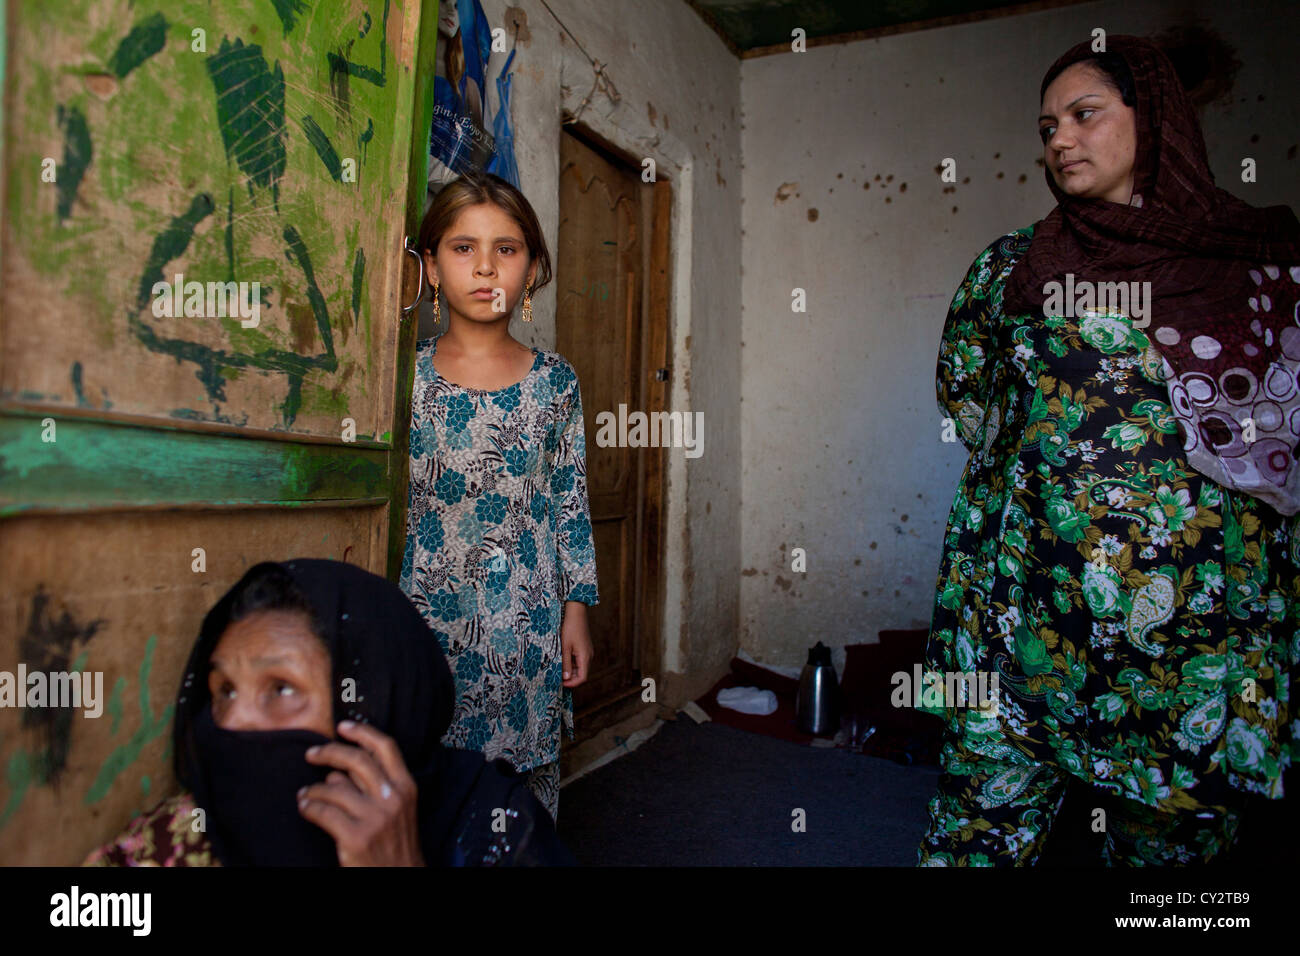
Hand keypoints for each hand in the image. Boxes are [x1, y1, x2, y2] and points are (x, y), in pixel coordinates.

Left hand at [298, 720, 424, 865]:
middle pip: (356, 760)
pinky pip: (323, 812)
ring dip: (313, 789)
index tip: (342, 727)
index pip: (385, 747)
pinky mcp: (355, 837)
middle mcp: (392, 798)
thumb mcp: (398, 809)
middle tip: (313, 754)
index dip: (362, 732)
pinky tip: (305, 808)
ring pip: (334, 787)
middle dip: (329, 752)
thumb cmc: (396, 843)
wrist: (401, 876)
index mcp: (406, 787)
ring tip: (305, 793)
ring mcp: (374, 818)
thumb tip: (339, 772)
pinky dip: (309, 808)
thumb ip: (376, 786)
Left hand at [561, 601, 592, 687]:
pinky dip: (572, 663)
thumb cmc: (570, 628)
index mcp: (585, 657)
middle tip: (557, 678)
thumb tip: (566, 678)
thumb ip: (566, 663)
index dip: (572, 683)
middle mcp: (589, 656)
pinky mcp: (585, 647)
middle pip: (582, 674)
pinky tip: (563, 660)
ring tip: (559, 669)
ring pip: (580, 667)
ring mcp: (588, 651)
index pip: (582, 678)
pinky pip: (580, 660)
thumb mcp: (565, 647)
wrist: (576, 612)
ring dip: (571, 671)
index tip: (561, 683)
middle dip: (571, 678)